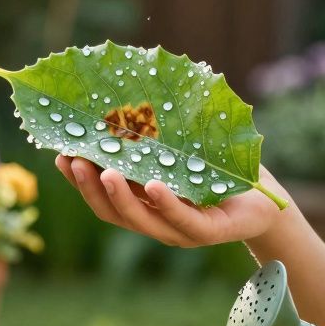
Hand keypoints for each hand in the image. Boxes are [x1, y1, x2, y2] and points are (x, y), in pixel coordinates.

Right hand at [54, 154, 289, 247]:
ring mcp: (181, 230)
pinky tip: (153, 186)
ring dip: (119, 198)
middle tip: (71, 161)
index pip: (103, 196)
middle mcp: (156, 220)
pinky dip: (165, 203)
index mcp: (143, 204)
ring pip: (142, 220)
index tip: (58, 154)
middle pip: (112, 211)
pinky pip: (182, 218)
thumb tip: (120, 93)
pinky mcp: (209, 231)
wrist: (265, 199)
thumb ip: (153, 137)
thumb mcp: (181, 149)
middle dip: (89, 188)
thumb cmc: (221, 169)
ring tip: (105, 173)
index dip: (79, 180)